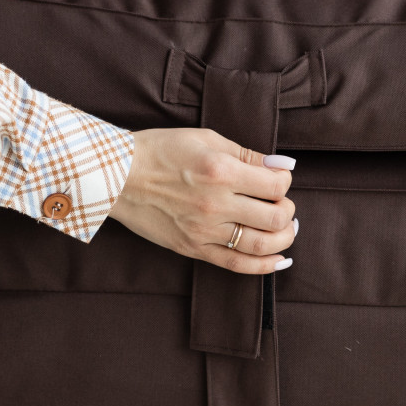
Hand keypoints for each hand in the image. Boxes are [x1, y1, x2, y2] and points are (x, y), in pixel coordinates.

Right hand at [108, 127, 297, 273]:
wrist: (117, 176)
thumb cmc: (160, 151)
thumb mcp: (206, 139)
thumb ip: (247, 155)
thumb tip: (283, 166)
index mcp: (221, 171)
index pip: (277, 185)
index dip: (285, 181)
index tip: (278, 179)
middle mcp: (216, 204)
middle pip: (276, 217)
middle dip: (288, 211)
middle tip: (283, 205)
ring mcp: (204, 230)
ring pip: (261, 244)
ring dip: (283, 239)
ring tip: (286, 230)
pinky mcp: (193, 248)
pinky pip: (236, 265)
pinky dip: (264, 266)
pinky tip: (279, 260)